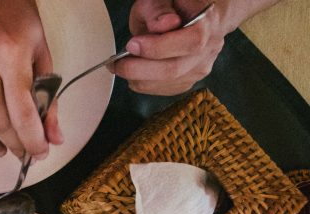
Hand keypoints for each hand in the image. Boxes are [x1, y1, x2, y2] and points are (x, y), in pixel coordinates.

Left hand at [115, 0, 230, 94]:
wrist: (189, 16)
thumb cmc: (174, 6)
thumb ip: (159, 9)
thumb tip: (162, 25)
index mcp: (209, 21)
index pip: (191, 41)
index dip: (159, 47)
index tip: (132, 44)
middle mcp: (210, 46)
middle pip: (175, 69)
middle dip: (139, 68)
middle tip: (118, 62)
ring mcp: (202, 66)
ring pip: (167, 82)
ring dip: (138, 78)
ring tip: (124, 64)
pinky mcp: (189, 80)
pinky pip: (164, 89)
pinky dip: (144, 83)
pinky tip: (137, 71)